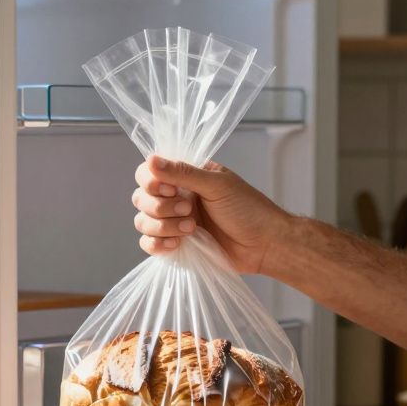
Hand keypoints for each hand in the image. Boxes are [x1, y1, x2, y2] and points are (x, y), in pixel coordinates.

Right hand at [132, 156, 292, 274]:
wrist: (265, 244)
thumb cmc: (248, 209)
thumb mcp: (217, 185)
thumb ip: (183, 173)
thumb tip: (151, 160)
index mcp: (185, 177)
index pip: (148, 173)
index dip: (151, 182)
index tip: (172, 190)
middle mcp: (176, 198)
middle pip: (141, 198)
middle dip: (160, 207)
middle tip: (189, 210)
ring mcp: (174, 223)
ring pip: (143, 222)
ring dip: (162, 226)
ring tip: (192, 229)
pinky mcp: (177, 246)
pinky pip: (149, 244)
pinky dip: (158, 244)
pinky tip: (178, 244)